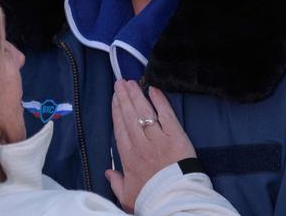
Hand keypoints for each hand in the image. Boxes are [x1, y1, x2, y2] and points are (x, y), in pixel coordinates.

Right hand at [105, 80, 196, 212]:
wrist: (177, 202)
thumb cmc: (152, 199)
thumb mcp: (128, 197)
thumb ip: (116, 183)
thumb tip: (108, 172)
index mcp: (129, 158)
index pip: (120, 129)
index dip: (117, 111)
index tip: (115, 98)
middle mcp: (141, 145)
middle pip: (130, 116)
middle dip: (124, 98)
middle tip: (120, 83)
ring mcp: (159, 139)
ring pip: (145, 113)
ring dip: (137, 96)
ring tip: (131, 82)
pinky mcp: (176, 137)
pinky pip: (166, 115)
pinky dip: (160, 101)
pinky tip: (154, 90)